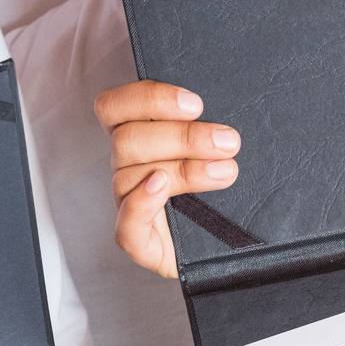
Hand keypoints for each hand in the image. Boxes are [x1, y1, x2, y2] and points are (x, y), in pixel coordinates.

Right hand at [95, 79, 240, 277]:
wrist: (230, 246)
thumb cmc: (227, 194)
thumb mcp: (220, 152)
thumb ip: (210, 130)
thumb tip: (223, 118)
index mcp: (140, 139)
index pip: (114, 107)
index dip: (148, 99)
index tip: (195, 104)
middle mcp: (129, 169)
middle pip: (128, 139)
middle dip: (183, 136)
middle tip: (229, 142)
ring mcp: (129, 205)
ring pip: (130, 175)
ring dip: (183, 169)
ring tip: (226, 171)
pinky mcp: (138, 241)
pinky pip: (125, 225)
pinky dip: (141, 202)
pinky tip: (163, 187)